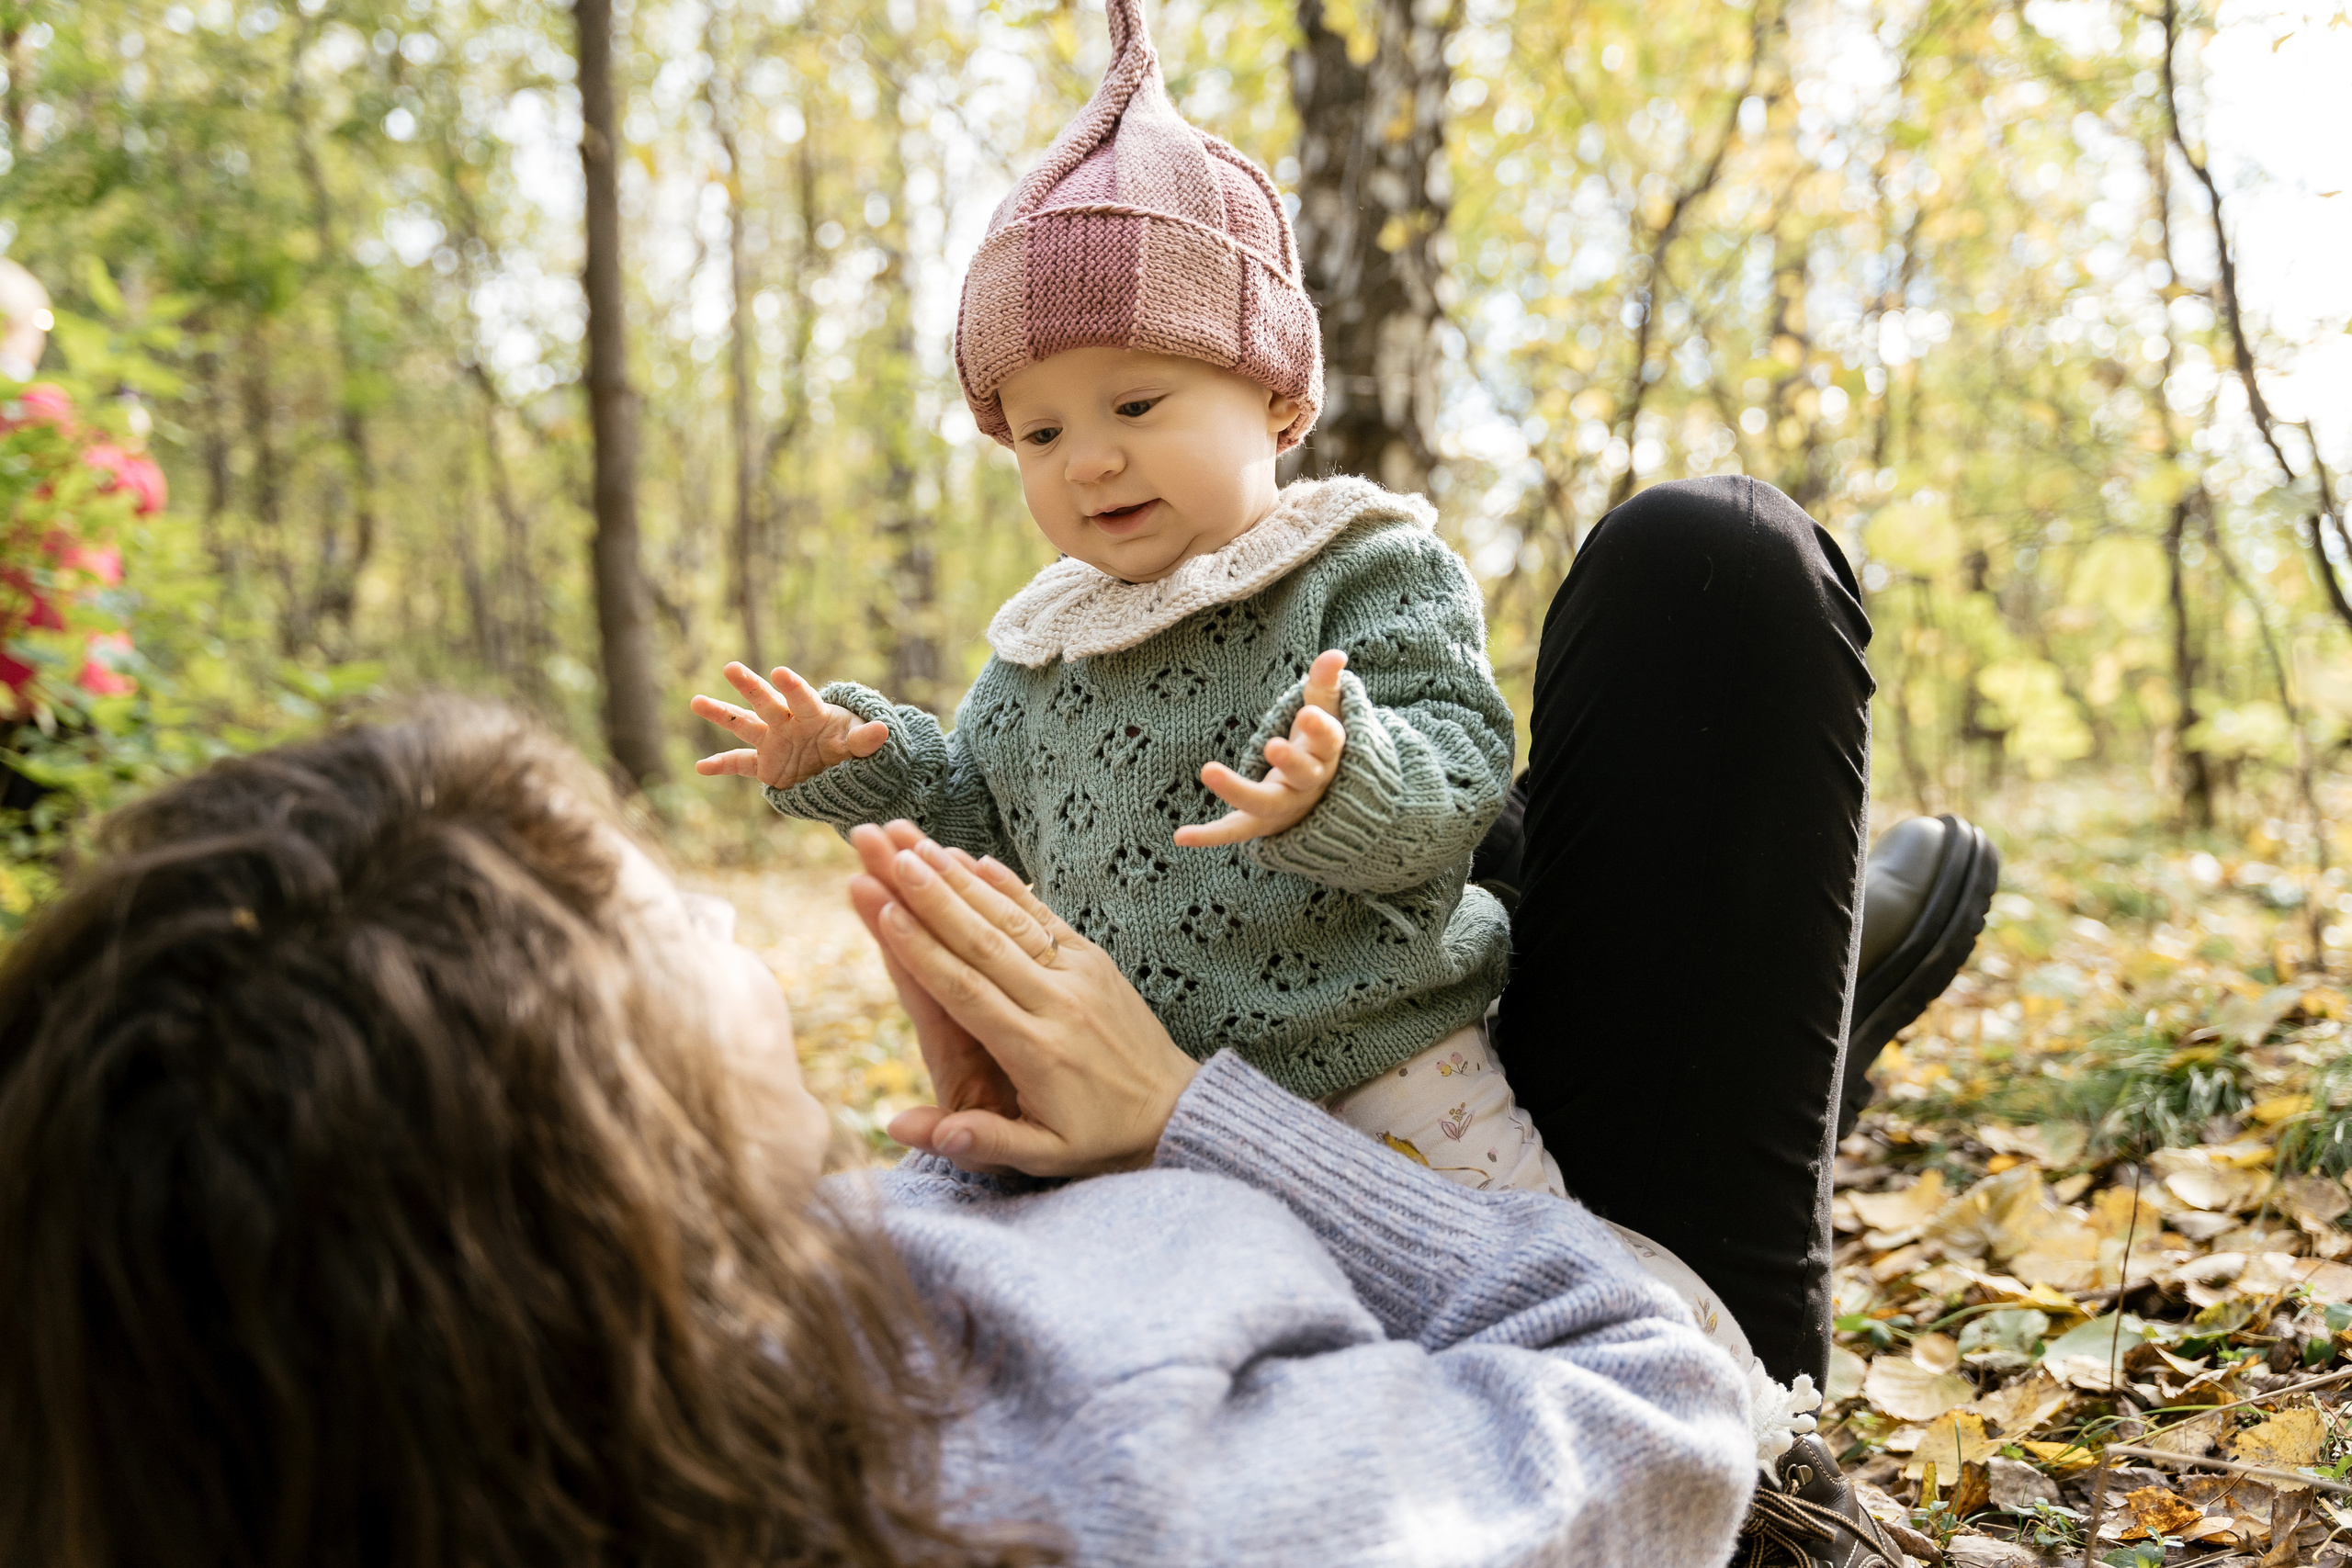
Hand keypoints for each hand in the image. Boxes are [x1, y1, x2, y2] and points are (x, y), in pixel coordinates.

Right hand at [690, 663, 888, 790]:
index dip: (793, 687)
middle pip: (766, 701)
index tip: (780, 673)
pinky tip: (700, 767)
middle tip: (731, 667)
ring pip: (743, 724)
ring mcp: (772, 741)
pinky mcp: (764, 764)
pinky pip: (739, 764)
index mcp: (812, 714)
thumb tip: (882, 731)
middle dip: (750, 686)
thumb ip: (865, 740)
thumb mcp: (859, 744)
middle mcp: (787, 722)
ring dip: (721, 713)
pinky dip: (721, 766)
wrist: (840, 765)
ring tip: (696, 701)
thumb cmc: (849, 744)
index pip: (802, 698)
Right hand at [850, 827, 1196, 1177]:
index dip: (922, 950)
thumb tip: (898, 1129)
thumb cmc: (1097, 1137)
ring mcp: (1079, 975)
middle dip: (932, 897)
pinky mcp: (1095, 958)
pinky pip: (1045, 915)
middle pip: (983, 943)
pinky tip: (973, 857)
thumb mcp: (1041, 1156)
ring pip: (1011, 920)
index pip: (967, 992)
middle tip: (889, 857)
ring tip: (916, 846)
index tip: (884, 910)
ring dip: (962, 880)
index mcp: (1036, 1051)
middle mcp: (1057, 1003)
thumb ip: (976, 1139)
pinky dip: (1008, 885)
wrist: (1174, 1110)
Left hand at [1174, 648, 1348, 846]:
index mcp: (1327, 756)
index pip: (1329, 742)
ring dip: (1237, 790)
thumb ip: (1326, 683)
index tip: (1308, 714)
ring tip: (1208, 769)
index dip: (1321, 730)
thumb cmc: (1317, 747)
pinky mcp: (1258, 823)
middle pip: (1303, 776)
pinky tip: (1180, 836)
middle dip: (1291, 761)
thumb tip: (1336, 654)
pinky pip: (1234, 831)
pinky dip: (1210, 836)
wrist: (1320, 803)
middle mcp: (1308, 785)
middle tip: (1272, 746)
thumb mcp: (1324, 712)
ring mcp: (1283, 808)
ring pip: (1263, 805)